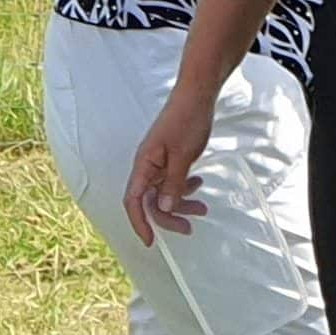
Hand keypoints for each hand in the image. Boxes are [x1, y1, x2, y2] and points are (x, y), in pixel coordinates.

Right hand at [124, 89, 216, 244]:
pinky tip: (198, 185)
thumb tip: (163, 208)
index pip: (134, 201)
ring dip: (181, 204)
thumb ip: (173, 183)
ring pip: (163, 193)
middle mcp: (147, 166)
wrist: (197, 93)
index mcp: (144, 165)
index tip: (150, 241)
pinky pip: (172, 181)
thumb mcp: (183, 155)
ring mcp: (158, 162)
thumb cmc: (187, 118)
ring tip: (202, 209)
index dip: (140, 223)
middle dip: (168, 217)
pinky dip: (184, 188)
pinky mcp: (169, 158)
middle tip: (188, 228)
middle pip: (150, 201)